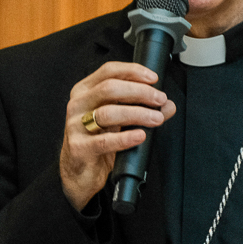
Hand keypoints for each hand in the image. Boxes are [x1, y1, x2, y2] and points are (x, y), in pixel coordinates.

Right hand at [59, 61, 175, 210]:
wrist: (80, 172)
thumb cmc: (97, 140)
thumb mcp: (120, 121)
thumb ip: (142, 109)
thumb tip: (167, 105)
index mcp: (86, 91)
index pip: (108, 71)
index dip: (133, 71)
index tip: (153, 79)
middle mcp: (78, 105)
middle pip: (109, 88)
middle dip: (140, 92)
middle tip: (159, 100)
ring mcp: (75, 126)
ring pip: (107, 113)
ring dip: (137, 114)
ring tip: (155, 119)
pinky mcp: (79, 147)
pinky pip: (104, 141)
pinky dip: (125, 138)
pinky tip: (139, 136)